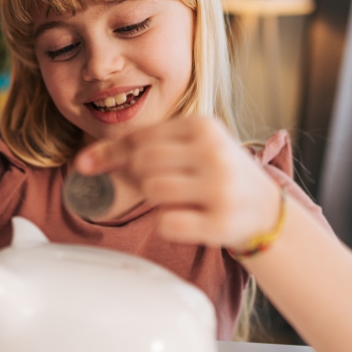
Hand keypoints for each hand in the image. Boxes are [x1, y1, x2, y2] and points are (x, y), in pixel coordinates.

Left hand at [75, 116, 281, 250]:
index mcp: (204, 127)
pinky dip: (169, 224)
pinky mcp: (222, 222)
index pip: (140, 137)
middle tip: (165, 184)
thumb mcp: (189, 148)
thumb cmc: (217, 175)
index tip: (83, 165)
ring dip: (158, 201)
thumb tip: (83, 163)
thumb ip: (142, 149)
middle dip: (141, 177)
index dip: (108, 153)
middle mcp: (214, 152)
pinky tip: (191, 219)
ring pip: (152, 190)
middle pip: (142, 162)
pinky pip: (167, 223)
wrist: (267, 211)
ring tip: (184, 199)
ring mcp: (220, 187)